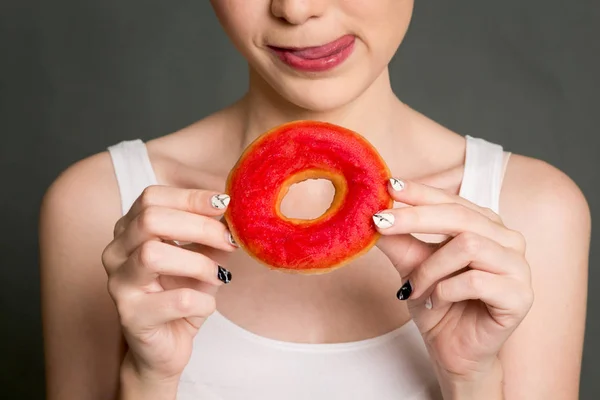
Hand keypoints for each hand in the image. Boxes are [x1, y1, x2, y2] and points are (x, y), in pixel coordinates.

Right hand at [101, 186, 236, 385]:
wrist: (165, 347)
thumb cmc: (181, 294)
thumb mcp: (199, 256)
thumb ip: (208, 231)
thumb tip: (234, 207)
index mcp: (129, 230)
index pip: (152, 197)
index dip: (191, 197)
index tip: (225, 203)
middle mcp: (116, 252)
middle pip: (150, 220)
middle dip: (199, 226)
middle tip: (229, 240)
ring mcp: (118, 284)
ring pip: (153, 255)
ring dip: (198, 262)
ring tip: (218, 276)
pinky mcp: (131, 316)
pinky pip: (176, 299)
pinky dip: (203, 300)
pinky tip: (206, 304)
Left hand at [373, 178, 533, 385]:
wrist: (453, 351)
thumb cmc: (438, 304)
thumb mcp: (412, 266)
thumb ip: (399, 239)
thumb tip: (373, 211)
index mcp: (485, 225)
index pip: (452, 199)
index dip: (420, 192)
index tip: (388, 186)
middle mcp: (507, 239)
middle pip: (460, 216)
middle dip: (415, 218)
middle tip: (380, 223)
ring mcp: (518, 267)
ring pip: (468, 245)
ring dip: (430, 268)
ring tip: (414, 288)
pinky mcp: (520, 296)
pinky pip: (476, 280)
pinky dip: (445, 289)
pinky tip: (436, 300)